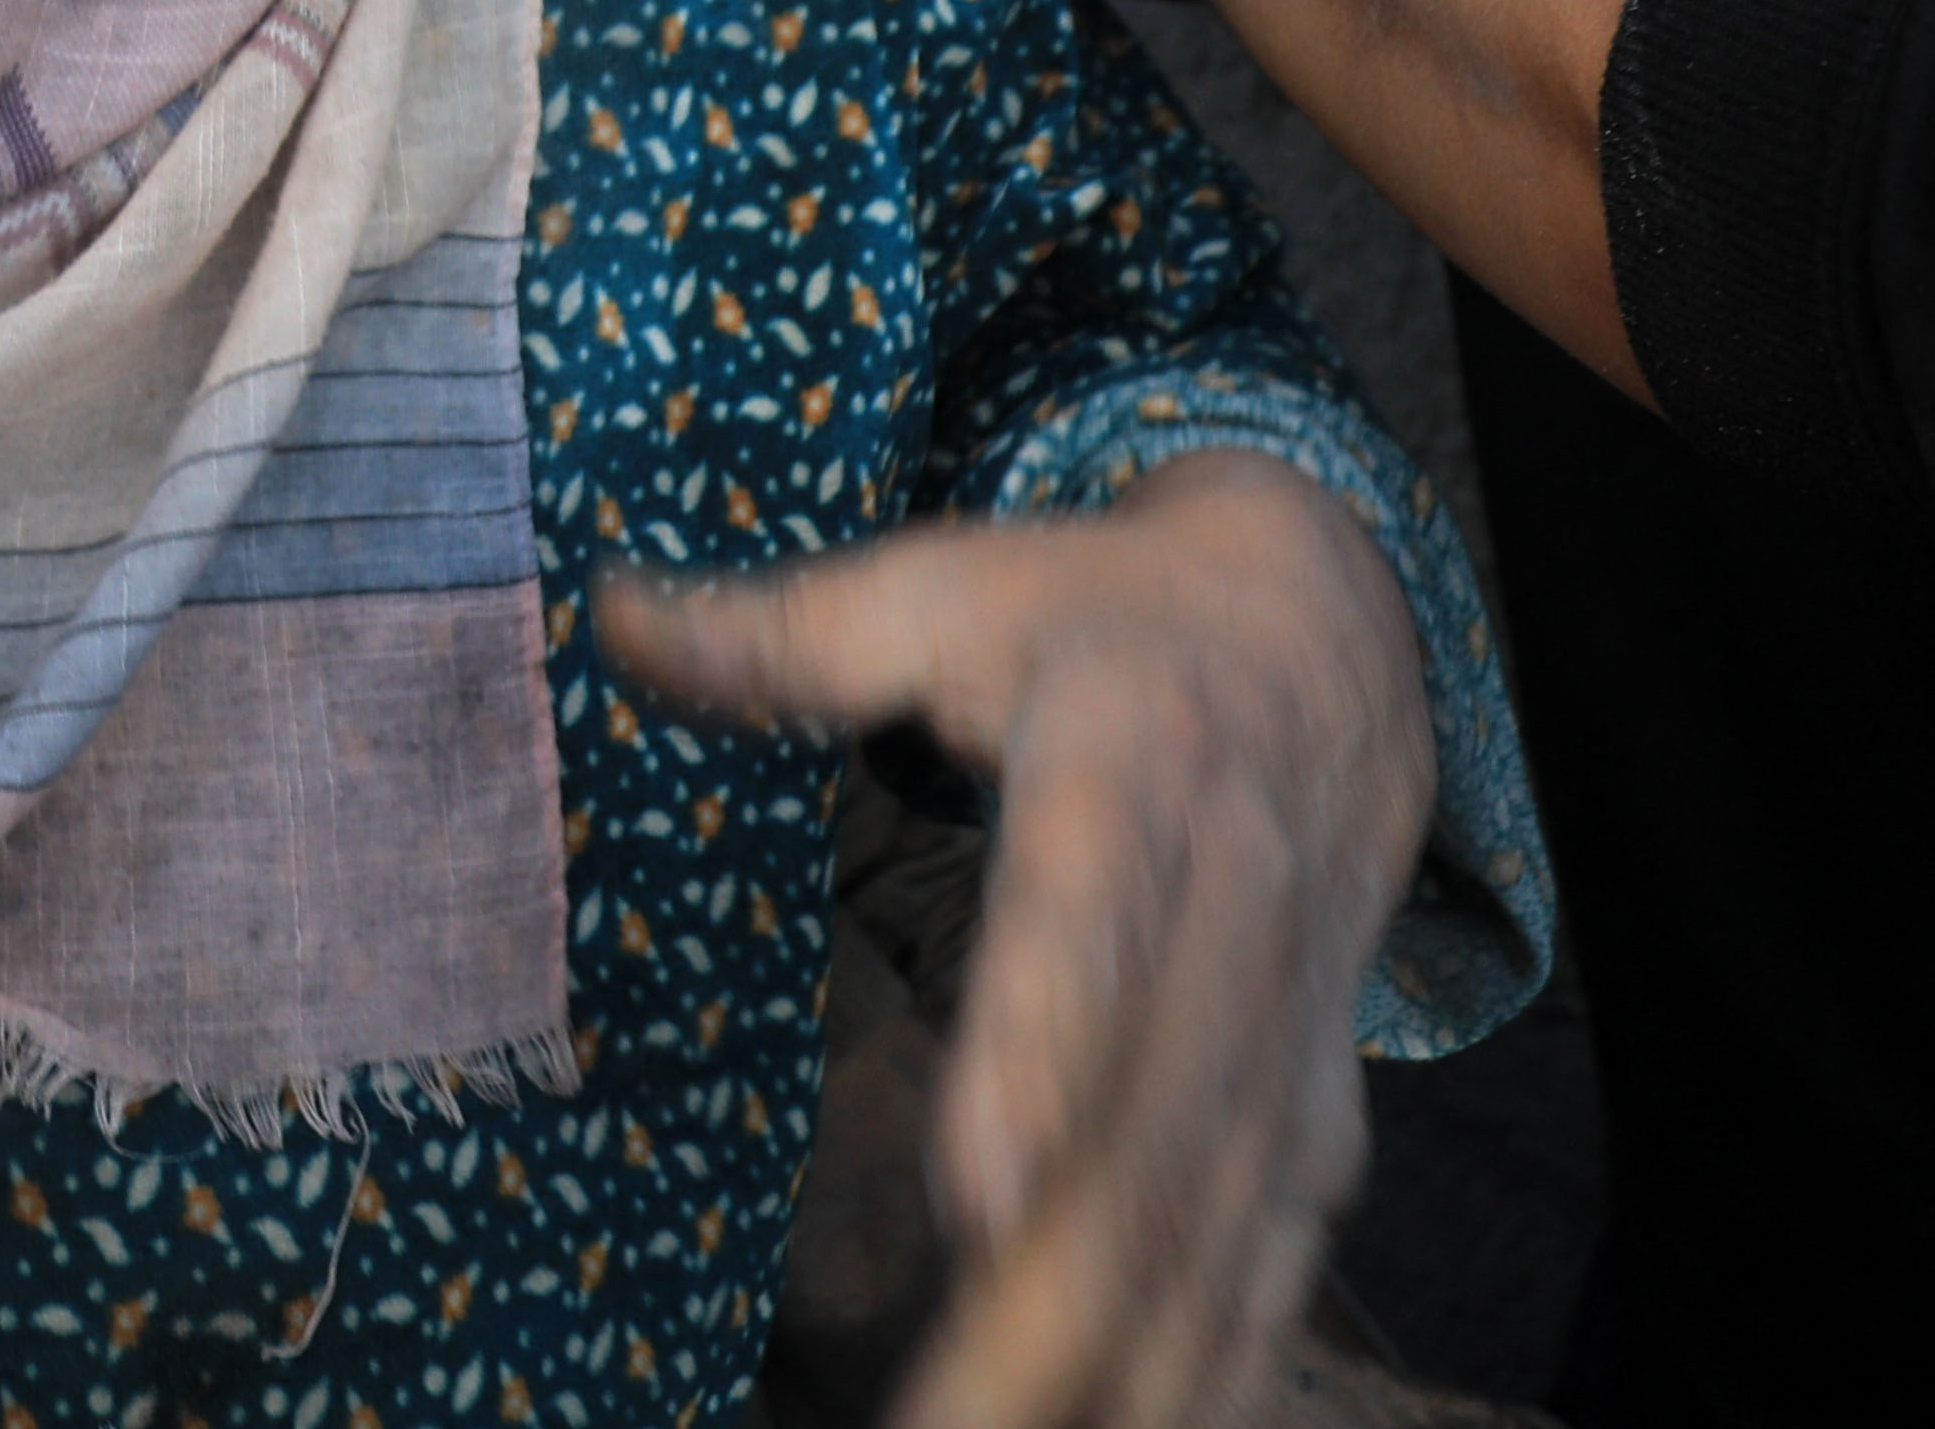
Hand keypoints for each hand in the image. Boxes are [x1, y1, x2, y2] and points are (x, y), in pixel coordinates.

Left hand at [601, 456, 1435, 1428]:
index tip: (977, 1195)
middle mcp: (1235, 910)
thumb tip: (608, 613)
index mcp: (1134, 766)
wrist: (1326, 638)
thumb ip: (783, 632)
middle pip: (1147, 1130)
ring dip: (1119, 1375)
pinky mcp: (1315, 1110)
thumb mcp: (947, 585)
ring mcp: (1288, 1030)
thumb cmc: (1095, 622)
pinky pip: (1272, 1266)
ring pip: (1208, 1229)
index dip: (1041, 1052)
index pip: (1086, 917)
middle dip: (1047, 1305)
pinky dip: (1213, 1379)